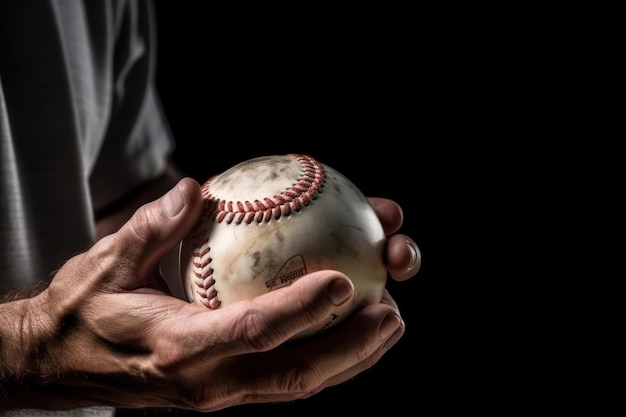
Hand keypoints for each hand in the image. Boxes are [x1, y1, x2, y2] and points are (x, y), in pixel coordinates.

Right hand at [4, 178, 419, 410]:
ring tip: (392, 321)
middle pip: (295, 373)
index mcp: (179, 347)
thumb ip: (151, 226)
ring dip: (353, 357)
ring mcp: (221, 392)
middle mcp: (208, 381)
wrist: (60, 363)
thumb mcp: (105, 260)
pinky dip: (328, 358)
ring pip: (300, 383)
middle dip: (353, 347)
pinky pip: (286, 377)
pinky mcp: (228, 388)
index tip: (346, 279)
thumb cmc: (84, 309)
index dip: (303, 308)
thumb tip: (197, 189)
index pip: (253, 330)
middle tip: (393, 310)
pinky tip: (353, 331)